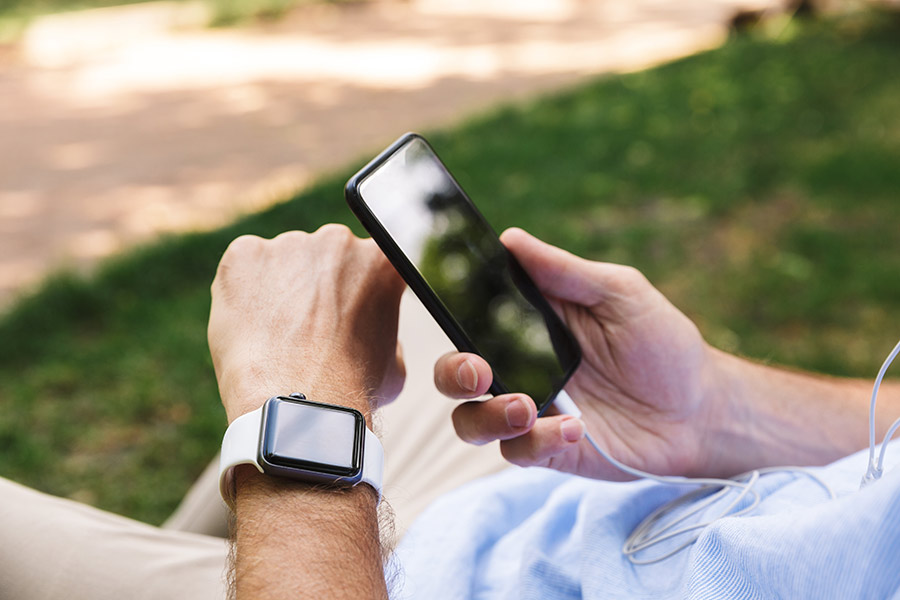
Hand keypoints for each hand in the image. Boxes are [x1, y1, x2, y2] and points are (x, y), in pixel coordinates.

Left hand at [209, 224, 405, 422]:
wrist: (299, 401)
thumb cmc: (350, 391)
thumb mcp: (393, 364)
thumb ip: (384, 332)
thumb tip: (370, 332)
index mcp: (380, 261)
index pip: (366, 265)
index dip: (351, 292)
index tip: (338, 314)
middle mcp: (338, 242)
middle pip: (323, 256)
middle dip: (314, 285)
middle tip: (304, 326)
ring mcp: (289, 244)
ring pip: (281, 261)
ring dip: (277, 289)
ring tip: (273, 337)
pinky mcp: (245, 254)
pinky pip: (241, 268)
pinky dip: (241, 292)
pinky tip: (249, 328)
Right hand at [434, 227, 730, 479]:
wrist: (703, 410)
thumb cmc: (663, 344)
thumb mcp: (620, 293)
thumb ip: (564, 271)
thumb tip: (510, 238)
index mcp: (528, 325)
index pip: (471, 317)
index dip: (450, 313)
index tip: (449, 307)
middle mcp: (520, 368)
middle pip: (456, 375)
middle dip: (453, 373)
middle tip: (479, 372)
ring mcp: (533, 411)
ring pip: (472, 422)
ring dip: (487, 417)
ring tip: (525, 408)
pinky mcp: (551, 450)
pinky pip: (519, 452)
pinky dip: (538, 441)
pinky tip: (576, 428)